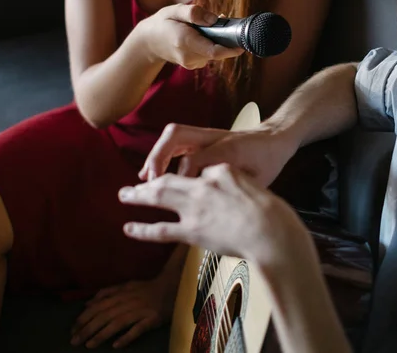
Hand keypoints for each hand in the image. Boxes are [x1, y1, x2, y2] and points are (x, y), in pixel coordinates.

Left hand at [70, 276, 175, 348]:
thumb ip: (107, 293)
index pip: (99, 306)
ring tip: (89, 345)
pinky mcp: (152, 318)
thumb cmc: (147, 288)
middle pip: (105, 315)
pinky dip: (127, 336)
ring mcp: (141, 310)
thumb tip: (87, 303)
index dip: (84, 318)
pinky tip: (116, 345)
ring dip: (102, 334)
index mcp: (122, 293)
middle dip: (88, 328)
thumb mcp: (126, 286)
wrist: (172, 286)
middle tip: (74, 341)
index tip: (72, 330)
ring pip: (118, 322)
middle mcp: (129, 301)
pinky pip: (138, 328)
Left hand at [122, 165, 306, 264]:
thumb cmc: (271, 212)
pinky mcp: (192, 230)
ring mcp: (196, 207)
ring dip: (138, 196)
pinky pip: (161, 229)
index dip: (186, 173)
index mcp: (220, 169)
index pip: (197, 167)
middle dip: (149, 180)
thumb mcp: (255, 184)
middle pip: (169, 178)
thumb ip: (235, 183)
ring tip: (124, 195)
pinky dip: (142, 228)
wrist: (272, 231)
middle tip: (132, 184)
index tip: (180, 179)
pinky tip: (130, 227)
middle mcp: (203, 184)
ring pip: (159, 196)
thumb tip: (222, 188)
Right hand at [135, 4, 243, 69]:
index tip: (243, 44)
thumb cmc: (163, 23)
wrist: (149, 42)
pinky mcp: (194, 65)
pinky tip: (202, 36)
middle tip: (224, 21)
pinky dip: (210, 45)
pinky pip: (209, 55)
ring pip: (214, 53)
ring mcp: (191, 63)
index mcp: (184, 41)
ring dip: (217, 41)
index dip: (231, 49)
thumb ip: (194, 13)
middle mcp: (189, 56)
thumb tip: (215, 20)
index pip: (214, 51)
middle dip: (225, 39)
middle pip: (217, 52)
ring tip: (207, 26)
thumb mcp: (174, 10)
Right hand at [139, 122, 298, 185]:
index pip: (196, 159)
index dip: (185, 175)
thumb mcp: (258, 179)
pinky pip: (178, 141)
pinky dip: (163, 154)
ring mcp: (207, 136)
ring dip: (157, 155)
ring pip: (175, 136)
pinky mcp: (204, 138)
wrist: (275, 140)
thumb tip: (217, 206)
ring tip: (145, 178)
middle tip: (148, 181)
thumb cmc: (267, 162)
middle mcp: (215, 139)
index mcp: (230, 149)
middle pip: (178, 137)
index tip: (175, 194)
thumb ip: (236, 187)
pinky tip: (154, 173)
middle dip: (158, 157)